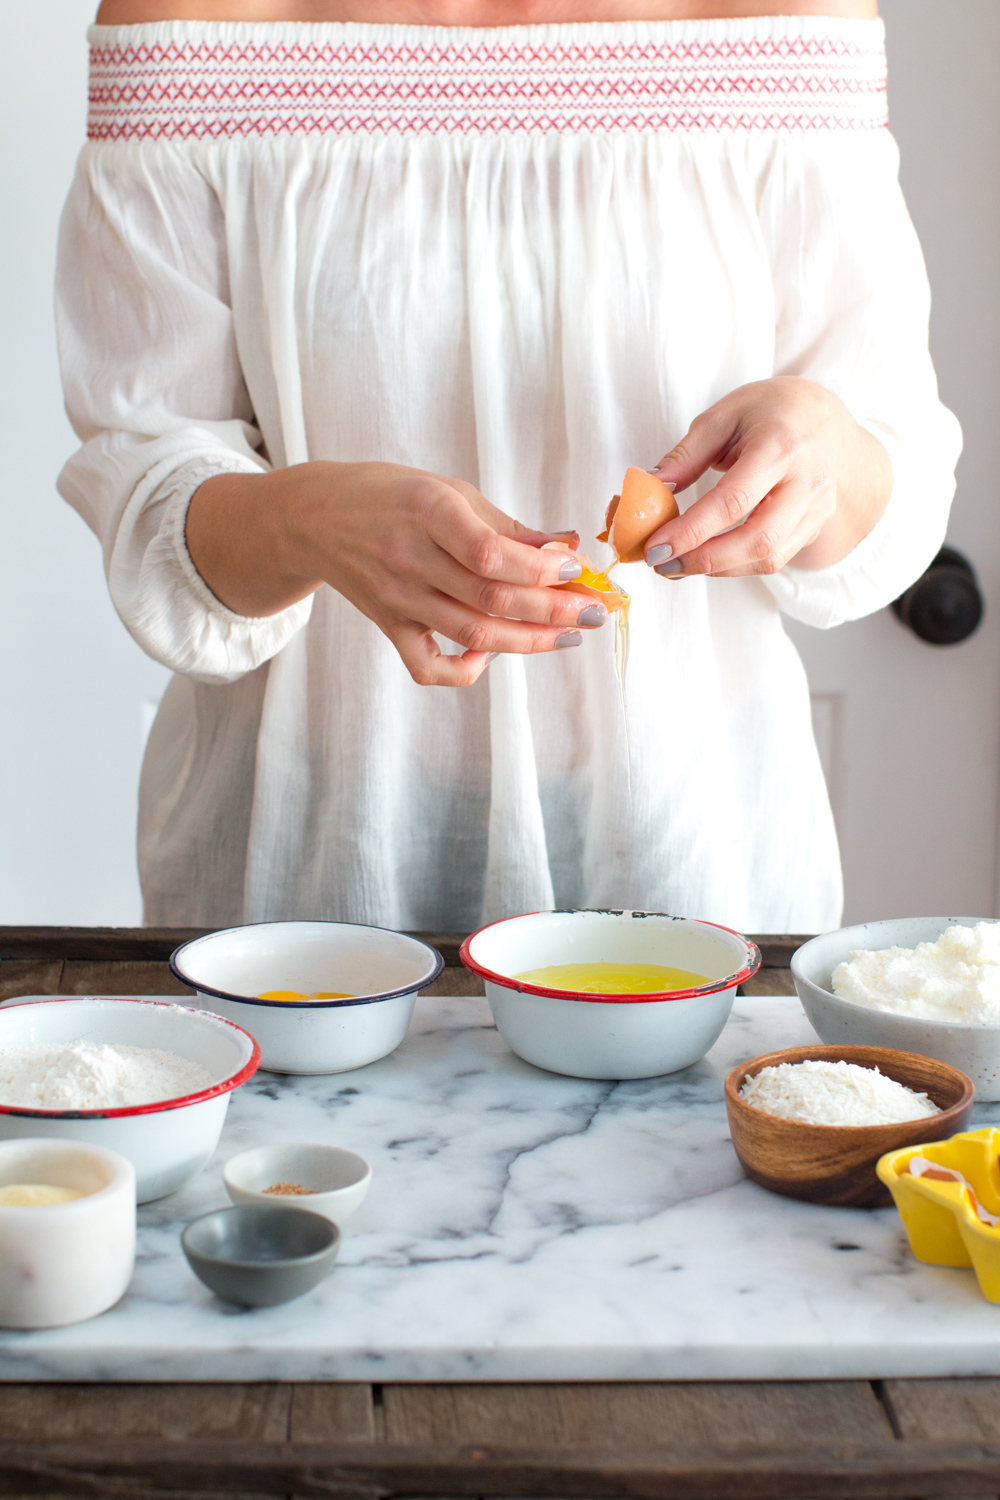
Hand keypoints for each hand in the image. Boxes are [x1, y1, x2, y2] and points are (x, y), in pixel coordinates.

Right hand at [186, 461, 606, 686]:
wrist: (315, 519)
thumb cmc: (391, 496)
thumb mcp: (449, 491)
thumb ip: (507, 526)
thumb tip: (568, 547)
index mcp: (428, 511)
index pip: (488, 553)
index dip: (538, 569)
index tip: (576, 570)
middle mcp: (410, 558)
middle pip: (490, 599)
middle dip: (552, 610)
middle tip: (594, 612)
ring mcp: (397, 598)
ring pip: (470, 633)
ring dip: (528, 640)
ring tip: (569, 635)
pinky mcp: (389, 626)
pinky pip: (427, 665)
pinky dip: (465, 669)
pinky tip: (492, 654)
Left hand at [642, 378, 892, 579]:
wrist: (827, 418)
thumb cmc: (771, 411)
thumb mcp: (724, 415)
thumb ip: (686, 454)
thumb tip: (649, 487)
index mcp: (781, 446)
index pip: (733, 500)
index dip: (691, 531)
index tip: (654, 548)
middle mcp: (807, 482)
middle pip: (757, 539)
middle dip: (703, 560)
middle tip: (662, 565)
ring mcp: (816, 508)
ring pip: (768, 558)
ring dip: (717, 570)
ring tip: (678, 566)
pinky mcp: (814, 527)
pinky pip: (775, 559)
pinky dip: (736, 566)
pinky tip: (708, 559)